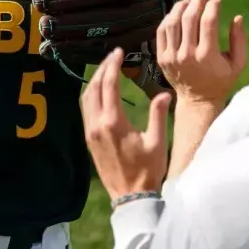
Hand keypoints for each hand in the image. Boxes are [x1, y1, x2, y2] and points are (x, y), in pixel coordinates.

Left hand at [81, 47, 172, 199]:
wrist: (130, 196)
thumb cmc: (147, 171)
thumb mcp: (157, 142)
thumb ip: (158, 115)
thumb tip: (163, 93)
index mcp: (113, 122)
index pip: (109, 85)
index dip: (112, 65)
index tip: (118, 52)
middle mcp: (97, 125)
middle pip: (94, 88)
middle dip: (102, 69)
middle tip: (113, 55)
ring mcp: (90, 132)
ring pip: (86, 98)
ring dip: (94, 81)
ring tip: (106, 69)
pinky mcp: (88, 139)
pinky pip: (85, 110)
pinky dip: (91, 95)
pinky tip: (99, 91)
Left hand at [156, 0, 246, 107]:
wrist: (198, 101)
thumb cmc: (221, 81)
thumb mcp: (238, 64)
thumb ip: (240, 40)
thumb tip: (237, 17)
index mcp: (207, 55)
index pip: (208, 22)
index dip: (212, 6)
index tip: (216, 0)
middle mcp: (187, 54)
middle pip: (189, 19)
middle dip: (197, 3)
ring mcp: (171, 56)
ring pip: (172, 23)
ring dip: (180, 7)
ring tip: (189, 1)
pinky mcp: (161, 57)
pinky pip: (161, 32)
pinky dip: (168, 18)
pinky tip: (176, 13)